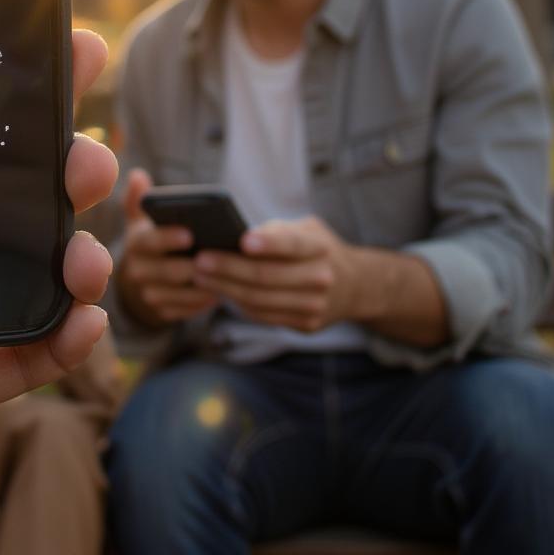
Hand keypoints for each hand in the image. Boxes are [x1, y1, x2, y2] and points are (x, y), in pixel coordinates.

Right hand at [117, 169, 217, 327]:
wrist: (141, 277)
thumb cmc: (150, 241)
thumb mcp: (142, 219)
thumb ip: (140, 199)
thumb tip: (137, 175)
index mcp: (136, 244)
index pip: (149, 241)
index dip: (168, 238)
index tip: (190, 233)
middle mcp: (137, 271)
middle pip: (166, 271)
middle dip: (191, 266)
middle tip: (216, 259)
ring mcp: (149, 294)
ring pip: (177, 294)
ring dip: (201, 286)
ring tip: (225, 275)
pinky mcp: (163, 312)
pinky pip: (184, 311)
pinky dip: (201, 303)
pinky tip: (220, 291)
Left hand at [192, 216, 359, 331]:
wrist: (354, 286)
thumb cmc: (317, 249)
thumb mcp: (306, 229)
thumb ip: (276, 231)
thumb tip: (234, 237)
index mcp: (320, 247)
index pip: (292, 245)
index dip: (268, 243)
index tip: (241, 240)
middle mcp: (321, 277)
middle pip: (267, 276)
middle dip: (228, 268)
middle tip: (199, 259)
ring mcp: (315, 305)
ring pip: (260, 300)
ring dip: (225, 288)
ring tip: (199, 275)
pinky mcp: (306, 325)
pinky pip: (263, 315)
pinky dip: (238, 303)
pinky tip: (219, 290)